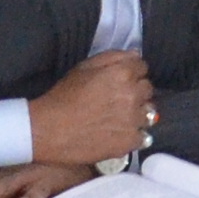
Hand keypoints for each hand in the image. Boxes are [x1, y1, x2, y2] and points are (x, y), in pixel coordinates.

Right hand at [28, 50, 154, 168]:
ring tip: (119, 119)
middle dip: (136, 92)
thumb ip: (113, 57)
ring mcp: (133, 121)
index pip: (142, 68)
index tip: (119, 81)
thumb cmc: (63, 96)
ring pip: (149, 113)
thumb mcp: (84, 67)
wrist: (49, 130)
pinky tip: (119, 134)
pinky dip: (134, 135)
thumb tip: (135, 55)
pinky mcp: (130, 142)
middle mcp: (133, 96)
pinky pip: (144, 136)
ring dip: (138, 114)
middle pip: (148, 90)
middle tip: (117, 100)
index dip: (131, 73)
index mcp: (122, 74)